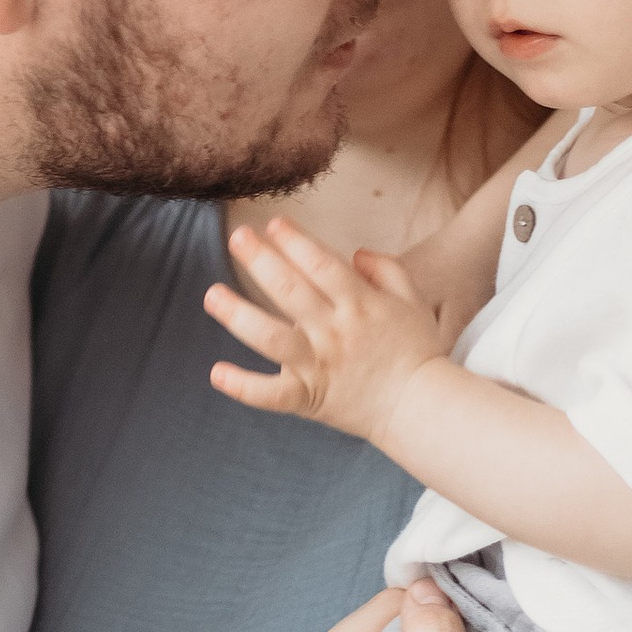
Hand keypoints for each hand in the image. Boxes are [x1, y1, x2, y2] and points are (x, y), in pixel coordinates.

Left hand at [207, 213, 448, 449]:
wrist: (420, 407)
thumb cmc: (416, 350)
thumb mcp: (412, 300)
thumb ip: (388, 269)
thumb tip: (354, 253)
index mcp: (360, 303)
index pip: (321, 264)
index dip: (296, 241)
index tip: (274, 224)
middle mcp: (335, 332)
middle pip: (291, 291)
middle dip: (262, 261)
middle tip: (238, 237)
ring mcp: (319, 365)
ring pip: (271, 338)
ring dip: (238, 315)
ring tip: (212, 294)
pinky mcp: (309, 398)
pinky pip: (271, 395)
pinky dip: (243, 386)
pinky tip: (216, 372)